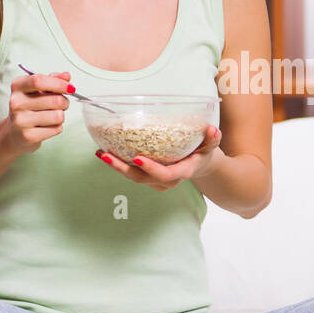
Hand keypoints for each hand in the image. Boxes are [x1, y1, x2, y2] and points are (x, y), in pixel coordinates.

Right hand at [2, 71, 71, 155]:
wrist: (14, 133)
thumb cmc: (29, 107)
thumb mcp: (38, 90)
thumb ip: (53, 80)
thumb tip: (66, 76)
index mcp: (17, 86)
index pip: (39, 81)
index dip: (59, 84)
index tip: (70, 87)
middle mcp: (16, 102)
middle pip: (55, 100)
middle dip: (65, 102)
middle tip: (62, 104)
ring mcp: (21, 120)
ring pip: (58, 115)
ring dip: (61, 115)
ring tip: (53, 115)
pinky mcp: (28, 136)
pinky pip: (56, 129)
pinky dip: (57, 127)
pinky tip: (47, 126)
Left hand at [95, 125, 222, 190]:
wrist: (199, 164)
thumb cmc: (203, 151)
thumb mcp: (210, 145)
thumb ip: (212, 139)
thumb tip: (212, 130)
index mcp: (182, 172)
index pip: (165, 174)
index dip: (151, 169)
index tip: (137, 158)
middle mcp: (167, 181)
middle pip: (142, 178)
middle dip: (122, 168)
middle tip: (107, 155)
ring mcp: (156, 182)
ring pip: (134, 177)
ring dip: (116, 166)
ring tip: (101, 153)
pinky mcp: (149, 179)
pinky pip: (132, 174)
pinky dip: (119, 165)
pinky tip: (106, 153)